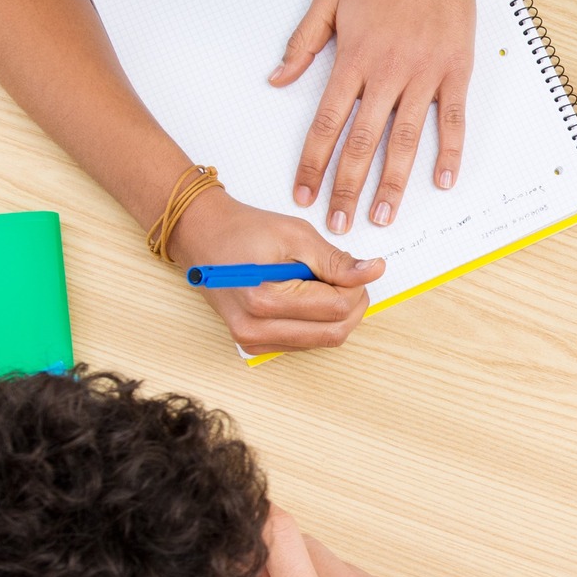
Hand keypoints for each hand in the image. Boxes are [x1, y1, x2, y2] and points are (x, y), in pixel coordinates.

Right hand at [168, 188, 383, 354]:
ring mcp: (253, 341)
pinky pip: (306, 342)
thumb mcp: (296, 235)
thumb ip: (336, 260)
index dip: (356, 287)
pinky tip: (307, 297)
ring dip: (336, 314)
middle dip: (352, 304)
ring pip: (324, 340)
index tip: (354, 268)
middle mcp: (254, 329)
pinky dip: (318, 321)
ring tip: (320, 283)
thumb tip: (374, 271)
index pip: (337, 308)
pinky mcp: (255, 345)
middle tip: (345, 277)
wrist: (202, 236)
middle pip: (335, 331)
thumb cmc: (243, 230)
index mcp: (263, 300)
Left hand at [273, 0, 475, 234]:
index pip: (327, 123)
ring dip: (394, 182)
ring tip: (383, 215)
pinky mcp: (455, 75)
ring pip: (405, 140)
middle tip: (341, 223)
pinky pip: (452, 121)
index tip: (305, 193)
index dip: (314, 163)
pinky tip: (443, 181)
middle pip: (362, 142)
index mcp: (353, 60)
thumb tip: (277, 79)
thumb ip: (302, 43)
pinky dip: (449, 152)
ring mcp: (423, 78)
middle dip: (348, 187)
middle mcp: (386, 75)